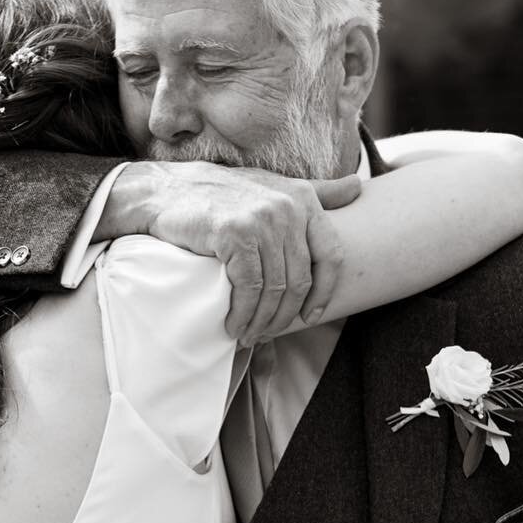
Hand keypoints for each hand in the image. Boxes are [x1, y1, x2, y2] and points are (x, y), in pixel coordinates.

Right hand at [105, 162, 360, 342]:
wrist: (165, 192)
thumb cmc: (221, 196)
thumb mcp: (274, 187)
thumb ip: (317, 192)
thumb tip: (357, 188)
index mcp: (303, 198)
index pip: (331, 255)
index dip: (323, 292)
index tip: (309, 316)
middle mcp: (287, 207)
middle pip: (300, 280)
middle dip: (284, 315)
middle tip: (267, 333)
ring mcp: (261, 220)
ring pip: (275, 289)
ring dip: (262, 321)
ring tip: (248, 335)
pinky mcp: (234, 235)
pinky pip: (249, 288)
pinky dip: (243, 314)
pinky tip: (233, 325)